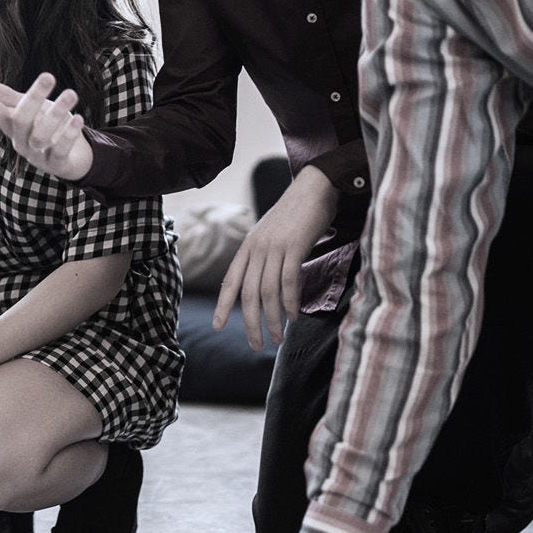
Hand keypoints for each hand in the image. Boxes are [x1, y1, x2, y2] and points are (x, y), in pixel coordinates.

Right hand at [0, 73, 94, 181]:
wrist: (75, 157)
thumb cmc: (49, 128)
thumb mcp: (31, 109)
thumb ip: (8, 98)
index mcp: (14, 126)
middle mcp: (22, 141)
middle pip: (21, 120)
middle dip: (34, 97)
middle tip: (48, 75)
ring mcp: (38, 155)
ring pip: (41, 135)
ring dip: (56, 113)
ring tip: (71, 93)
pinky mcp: (57, 164)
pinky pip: (60, 150)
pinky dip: (68, 134)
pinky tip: (77, 119)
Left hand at [214, 164, 338, 349]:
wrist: (313, 187)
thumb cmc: (296, 215)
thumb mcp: (271, 235)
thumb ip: (265, 257)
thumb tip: (265, 284)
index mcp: (248, 247)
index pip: (230, 281)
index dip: (223, 305)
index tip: (218, 326)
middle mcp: (256, 248)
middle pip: (247, 293)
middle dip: (251, 323)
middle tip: (257, 345)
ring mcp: (274, 247)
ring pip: (267, 291)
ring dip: (272, 319)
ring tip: (277, 338)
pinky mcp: (293, 246)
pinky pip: (287, 281)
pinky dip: (289, 302)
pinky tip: (293, 317)